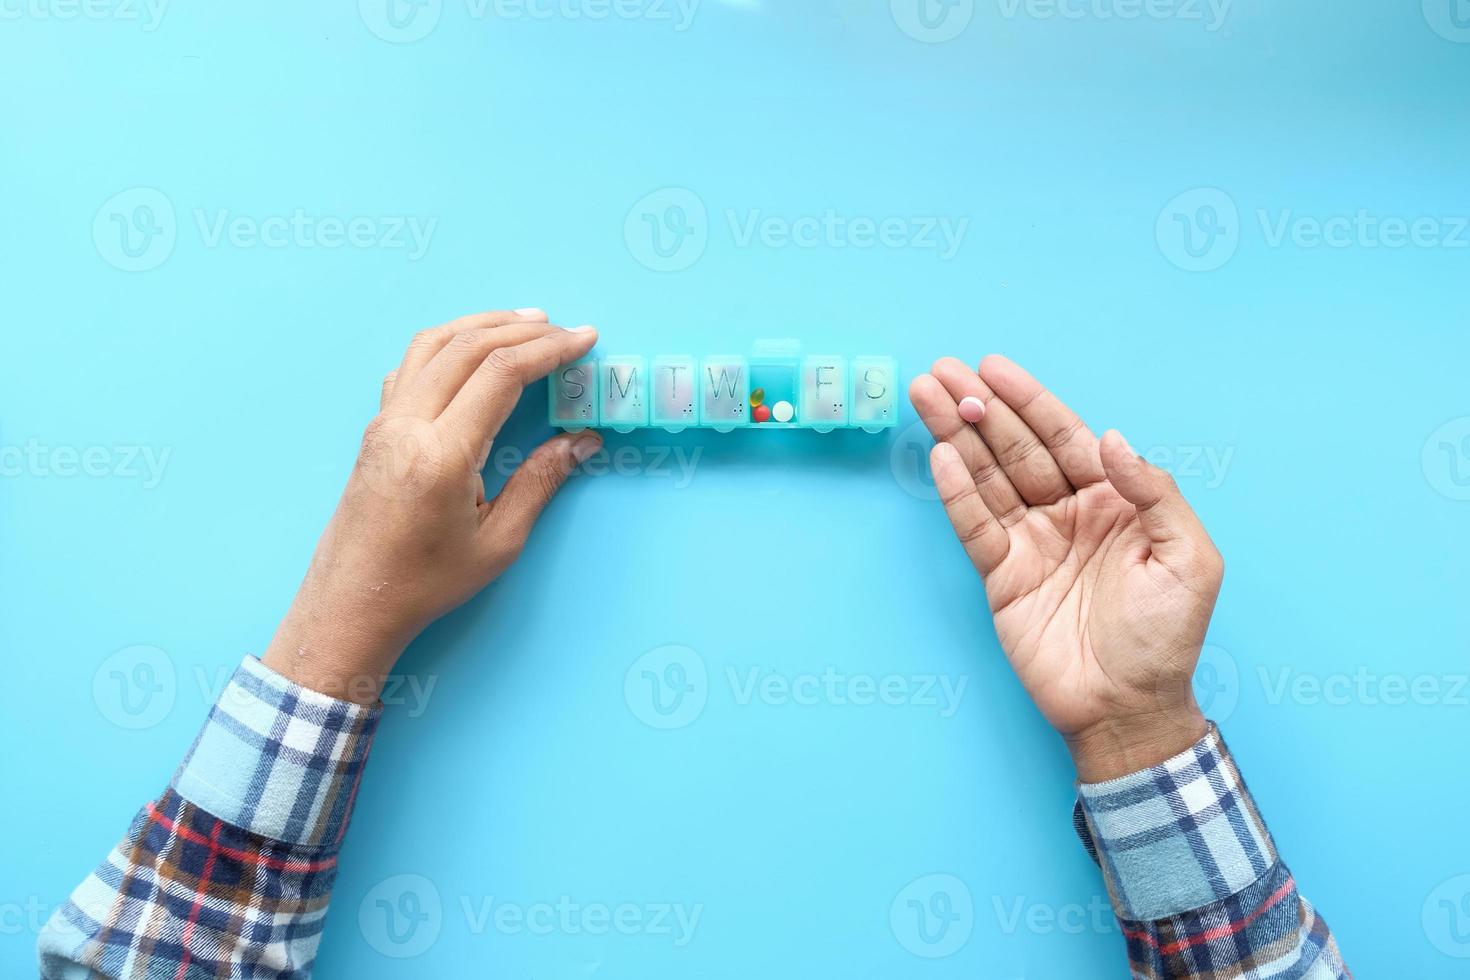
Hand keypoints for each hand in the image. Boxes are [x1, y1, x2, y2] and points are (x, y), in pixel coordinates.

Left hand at [262, 309, 602, 702]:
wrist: (352, 603)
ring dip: (483, 325)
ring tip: (525, 321)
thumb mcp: (498, 542)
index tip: (585, 339)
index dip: (549, 349)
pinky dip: (448, 342)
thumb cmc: (424, 583)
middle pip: (469, 347)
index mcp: (441, 454)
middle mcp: (406, 425)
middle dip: (524, 331)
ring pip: (434, 344)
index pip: (500, 374)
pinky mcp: (375, 428)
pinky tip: (471, 348)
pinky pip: (411, 364)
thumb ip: (541, 481)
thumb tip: (583, 440)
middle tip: (566, 330)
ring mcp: (384, 422)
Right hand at [910, 355, 1221, 780]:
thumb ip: (1156, 493)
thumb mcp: (1189, 559)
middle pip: (1015, 447)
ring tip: (926, 394)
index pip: (1064, 436)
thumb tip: (1111, 439)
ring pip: (987, 477)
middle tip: (943, 371)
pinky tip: (939, 456)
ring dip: (957, 435)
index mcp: (1114, 501)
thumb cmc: (1167, 637)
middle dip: (980, 407)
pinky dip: (956, 492)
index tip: (993, 368)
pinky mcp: (1001, 576)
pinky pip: (974, 526)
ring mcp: (1031, 543)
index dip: (1028, 400)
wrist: (1127, 708)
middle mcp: (1068, 513)